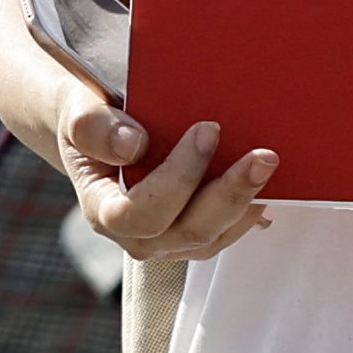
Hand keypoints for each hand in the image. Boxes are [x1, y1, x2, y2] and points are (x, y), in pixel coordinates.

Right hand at [40, 36, 274, 265]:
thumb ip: (93, 126)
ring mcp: (168, 241)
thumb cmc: (90, 119)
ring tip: (271, 165)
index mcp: (103, 211)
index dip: (178, 178)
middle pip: (189, 231)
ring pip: (214, 236)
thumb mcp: (78, 111)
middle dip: (229, 194)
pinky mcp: (194, 234)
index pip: (141, 212)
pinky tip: (274, 184)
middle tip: (262, 155)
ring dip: (247, 203)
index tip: (207, 130)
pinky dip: (251, 208)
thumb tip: (132, 145)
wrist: (99, 132)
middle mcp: (137, 237)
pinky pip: (227, 231)